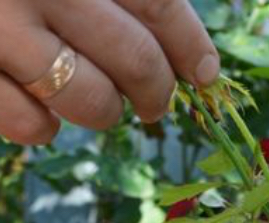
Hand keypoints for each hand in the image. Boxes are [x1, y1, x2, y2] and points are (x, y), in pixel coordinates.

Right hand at [0, 0, 219, 144]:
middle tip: (155, 104)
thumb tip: (193, 61)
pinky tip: (46, 116)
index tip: (205, 73)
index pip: (157, 5)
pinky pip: (28, 122)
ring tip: (101, 104)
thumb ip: (125, 2)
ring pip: (90, 96)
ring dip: (106, 112)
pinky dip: (44, 129)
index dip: (190, 45)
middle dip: (157, 91)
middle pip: (136, 57)